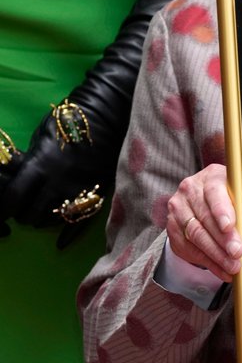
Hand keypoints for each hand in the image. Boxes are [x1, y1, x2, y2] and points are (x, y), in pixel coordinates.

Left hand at [0, 109, 110, 239]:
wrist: (110, 118)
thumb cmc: (70, 122)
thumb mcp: (42, 136)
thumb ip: (29, 160)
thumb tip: (14, 176)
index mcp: (40, 166)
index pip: (13, 197)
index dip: (3, 208)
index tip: (1, 210)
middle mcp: (57, 184)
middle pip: (31, 214)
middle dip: (22, 215)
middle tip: (22, 208)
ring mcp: (78, 193)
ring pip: (52, 221)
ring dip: (42, 221)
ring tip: (40, 213)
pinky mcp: (95, 197)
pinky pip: (79, 225)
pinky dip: (66, 236)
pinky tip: (59, 244)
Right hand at [166, 164, 241, 282]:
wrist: (202, 201)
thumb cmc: (228, 199)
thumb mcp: (237, 196)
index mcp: (211, 177)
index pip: (214, 192)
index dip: (222, 210)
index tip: (230, 226)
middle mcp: (190, 189)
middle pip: (205, 218)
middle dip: (223, 240)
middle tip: (237, 254)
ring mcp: (178, 209)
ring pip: (196, 235)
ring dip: (216, 255)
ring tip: (232, 267)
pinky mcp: (173, 227)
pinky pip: (189, 248)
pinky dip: (208, 263)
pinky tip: (222, 271)